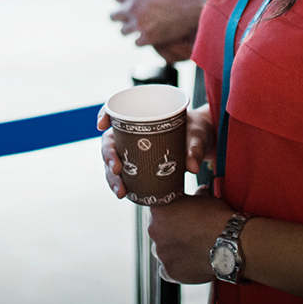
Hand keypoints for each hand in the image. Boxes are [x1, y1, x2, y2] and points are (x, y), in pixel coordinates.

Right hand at [98, 106, 214, 199]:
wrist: (200, 144)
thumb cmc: (195, 132)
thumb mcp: (196, 136)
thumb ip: (194, 149)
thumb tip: (191, 167)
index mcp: (141, 115)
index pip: (115, 110)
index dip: (103, 114)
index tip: (101, 125)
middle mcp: (131, 132)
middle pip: (110, 140)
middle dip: (108, 155)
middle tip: (116, 168)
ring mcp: (132, 149)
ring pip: (113, 160)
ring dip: (111, 175)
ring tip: (120, 190)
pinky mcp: (138, 165)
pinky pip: (123, 173)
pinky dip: (120, 183)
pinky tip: (123, 193)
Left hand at [111, 0, 204, 61]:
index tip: (131, 1)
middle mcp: (131, 6)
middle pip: (114, 15)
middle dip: (122, 16)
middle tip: (133, 17)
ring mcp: (138, 23)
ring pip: (123, 31)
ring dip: (131, 30)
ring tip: (143, 28)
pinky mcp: (148, 37)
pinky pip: (136, 43)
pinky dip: (143, 40)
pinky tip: (152, 36)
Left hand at [148, 189, 234, 283]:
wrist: (228, 244)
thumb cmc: (216, 219)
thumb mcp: (205, 199)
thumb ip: (197, 195)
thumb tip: (200, 191)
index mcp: (159, 210)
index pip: (158, 210)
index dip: (170, 213)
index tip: (179, 216)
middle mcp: (155, 230)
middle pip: (157, 230)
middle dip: (169, 231)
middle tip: (186, 232)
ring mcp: (161, 252)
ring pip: (161, 250)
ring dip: (170, 249)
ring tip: (188, 248)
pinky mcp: (170, 271)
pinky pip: (165, 270)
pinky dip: (174, 266)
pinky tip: (185, 262)